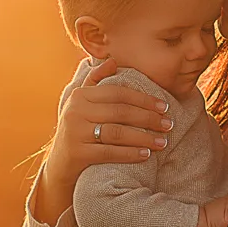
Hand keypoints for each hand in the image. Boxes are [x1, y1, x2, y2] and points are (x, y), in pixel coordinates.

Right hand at [33, 58, 174, 222]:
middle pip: (120, 112)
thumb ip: (95, 81)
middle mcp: (75, 111)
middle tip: (168, 124)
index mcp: (80, 95)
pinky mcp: (77, 153)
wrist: (59, 165)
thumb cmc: (78, 130)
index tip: (164, 106)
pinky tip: (146, 155)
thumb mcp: (82, 104)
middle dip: (148, 118)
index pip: (118, 93)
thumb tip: (113, 61)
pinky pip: (110, 152)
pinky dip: (130, 153)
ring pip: (117, 132)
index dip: (143, 99)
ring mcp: (75, 132)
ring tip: (163, 141)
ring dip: (144, 137)